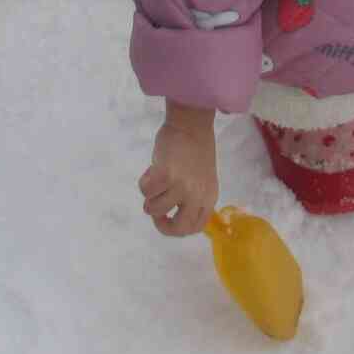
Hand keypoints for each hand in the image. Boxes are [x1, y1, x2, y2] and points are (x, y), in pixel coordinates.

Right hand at [139, 105, 218, 236]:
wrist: (192, 125)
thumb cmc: (195, 149)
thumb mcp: (202, 179)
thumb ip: (193, 198)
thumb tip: (175, 216)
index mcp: (208, 197)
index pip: (195, 227)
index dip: (178, 228)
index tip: (168, 219)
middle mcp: (197, 196)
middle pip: (177, 228)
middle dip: (161, 224)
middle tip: (155, 210)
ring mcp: (181, 186)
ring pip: (155, 209)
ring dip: (150, 197)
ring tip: (155, 181)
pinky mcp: (166, 175)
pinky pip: (146, 191)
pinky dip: (144, 182)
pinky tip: (152, 171)